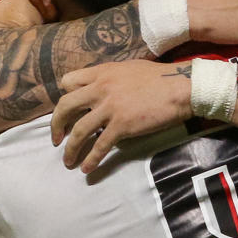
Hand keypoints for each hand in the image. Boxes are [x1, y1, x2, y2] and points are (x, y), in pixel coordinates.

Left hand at [52, 61, 193, 172]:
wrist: (181, 87)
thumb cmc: (160, 78)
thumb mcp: (128, 69)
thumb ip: (111, 78)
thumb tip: (104, 90)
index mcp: (102, 72)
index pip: (68, 82)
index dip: (65, 96)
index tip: (68, 110)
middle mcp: (100, 88)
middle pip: (65, 106)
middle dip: (56, 124)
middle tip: (56, 139)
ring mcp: (110, 108)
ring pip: (79, 130)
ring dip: (70, 149)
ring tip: (68, 162)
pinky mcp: (122, 125)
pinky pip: (100, 145)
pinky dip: (91, 159)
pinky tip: (86, 169)